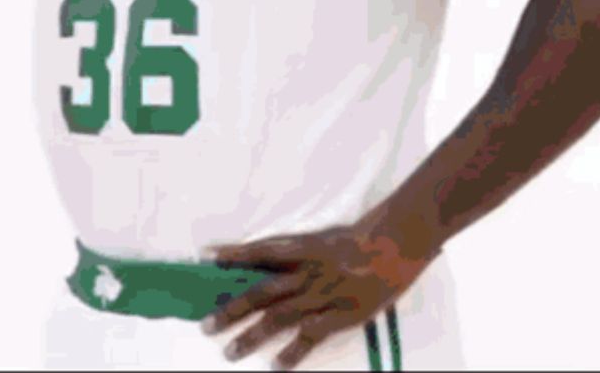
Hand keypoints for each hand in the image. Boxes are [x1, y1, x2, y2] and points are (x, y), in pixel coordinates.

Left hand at [202, 224, 439, 370]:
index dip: (235, 254)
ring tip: (230, 352)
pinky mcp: (342, 314)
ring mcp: (323, 294)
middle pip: (262, 291)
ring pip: (280, 316)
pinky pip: (312, 335)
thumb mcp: (322, 238)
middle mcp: (307, 271)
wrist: (394, 245)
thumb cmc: (358, 239)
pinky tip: (277, 365)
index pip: (261, 251)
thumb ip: (296, 251)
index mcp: (302, 248)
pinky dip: (293, 351)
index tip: (207, 257)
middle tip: (206, 325)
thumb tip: (265, 259)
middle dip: (232, 309)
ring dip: (252, 335)